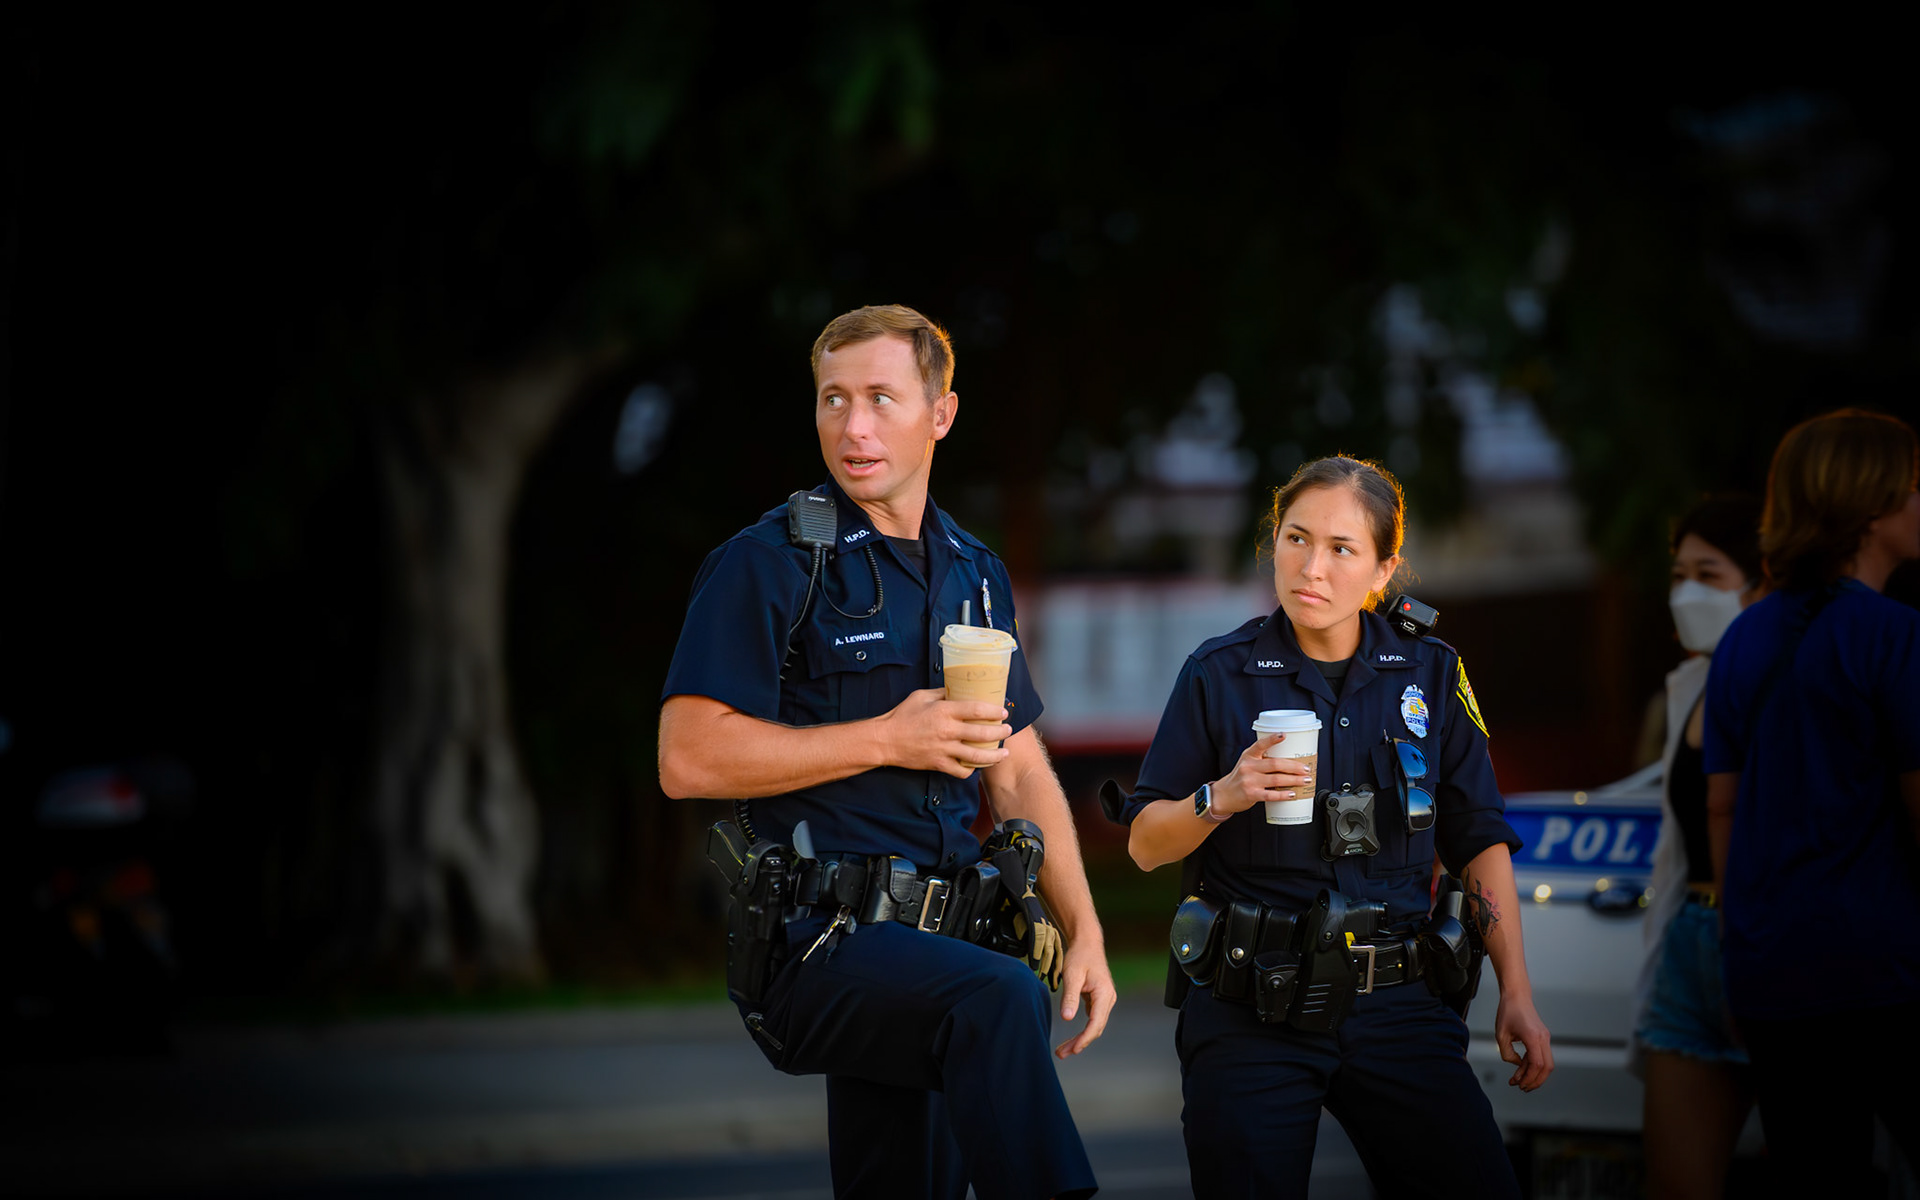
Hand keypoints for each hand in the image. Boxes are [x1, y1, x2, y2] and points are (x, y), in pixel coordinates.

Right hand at [879, 688, 1011, 776]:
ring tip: (1003, 753)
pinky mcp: (938, 764)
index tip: (1003, 712)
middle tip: (1007, 730)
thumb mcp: (922, 696)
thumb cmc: (902, 716)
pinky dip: (971, 770)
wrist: (885, 740)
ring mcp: (943, 749)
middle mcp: (946, 731)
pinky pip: (961, 770)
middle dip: (999, 732)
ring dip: (994, 755)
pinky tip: (977, 765)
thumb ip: (942, 693)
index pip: (976, 710)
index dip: (994, 711)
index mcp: (944, 711)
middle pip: (982, 733)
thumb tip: (959, 690)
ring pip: (976, 756)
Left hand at [1052, 937, 1115, 1058]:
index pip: (1096, 1023)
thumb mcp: (1072, 975)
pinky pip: (1092, 1019)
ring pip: (1095, 1025)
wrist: (1087, 943)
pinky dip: (1083, 1030)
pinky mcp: (1098, 1000)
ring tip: (1064, 1049)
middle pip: (1096, 1028)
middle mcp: (1107, 999)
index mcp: (1104, 994)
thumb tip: (1067, 1019)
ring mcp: (1104, 1000)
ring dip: (1081, 1039)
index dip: (1085, 1039)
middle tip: (1062, 1053)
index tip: (1073, 1049)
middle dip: (1080, 1043)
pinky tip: (1072, 1037)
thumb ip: (1070, 997)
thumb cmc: (1080, 956)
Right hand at [1212, 733, 1313, 817]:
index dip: (1272, 739)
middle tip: (1306, 768)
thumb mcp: (1247, 762)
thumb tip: (1290, 760)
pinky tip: (1293, 794)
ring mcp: (1249, 781)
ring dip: (1294, 780)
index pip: (1260, 744)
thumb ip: (1262, 759)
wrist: (1224, 795)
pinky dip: (1284, 795)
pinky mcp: (1251, 794)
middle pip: (1275, 764)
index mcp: (1249, 755)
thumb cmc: (1240, 777)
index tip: (1284, 735)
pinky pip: (1271, 795)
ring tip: (1305, 780)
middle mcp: (1248, 766)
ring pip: (1277, 779)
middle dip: (1294, 766)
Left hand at [1494, 993, 1552, 1090]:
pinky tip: (1521, 1069)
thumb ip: (1507, 1054)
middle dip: (1535, 1081)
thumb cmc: (1507, 1011)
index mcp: (1533, 1037)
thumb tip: (1517, 1065)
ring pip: (1546, 1064)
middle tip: (1522, 1088)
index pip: (1537, 1064)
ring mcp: (1545, 1038)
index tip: (1519, 1084)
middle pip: (1547, 1068)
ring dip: (1535, 1075)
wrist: (1517, 996)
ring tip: (1519, 1081)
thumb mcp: (1501, 1035)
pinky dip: (1533, 1065)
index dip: (1529, 1078)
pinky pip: (1542, 1056)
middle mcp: (1543, 1038)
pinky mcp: (1543, 1038)